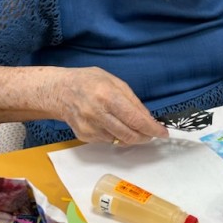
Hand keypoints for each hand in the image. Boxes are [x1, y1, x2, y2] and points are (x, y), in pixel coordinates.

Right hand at [47, 67, 167, 144]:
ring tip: (127, 124)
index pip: (135, 119)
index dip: (152, 129)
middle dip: (144, 137)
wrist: (59, 91)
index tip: (162, 133)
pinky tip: (110, 123)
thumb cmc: (89, 82)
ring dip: (130, 136)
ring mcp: (90, 127)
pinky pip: (108, 140)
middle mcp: (97, 113)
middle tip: (151, 133)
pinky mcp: (84, 136)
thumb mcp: (114, 81)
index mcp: (107, 96)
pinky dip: (115, 135)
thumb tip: (148, 119)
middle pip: (129, 135)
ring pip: (120, 140)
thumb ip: (133, 101)